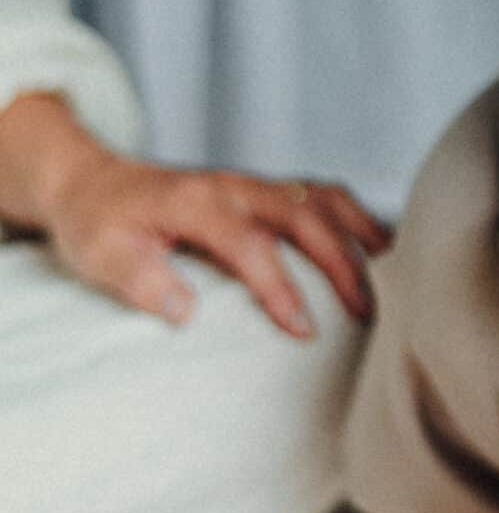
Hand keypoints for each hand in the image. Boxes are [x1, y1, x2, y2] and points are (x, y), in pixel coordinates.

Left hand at [34, 119, 388, 334]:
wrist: (92, 182)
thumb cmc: (99, 224)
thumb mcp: (101, 257)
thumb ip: (142, 281)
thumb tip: (187, 312)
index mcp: (196, 201)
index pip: (250, 244)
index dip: (280, 287)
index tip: (304, 330)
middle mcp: (233, 185)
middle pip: (304, 215)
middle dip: (340, 263)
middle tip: (366, 312)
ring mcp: (252, 183)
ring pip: (321, 196)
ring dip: (358, 231)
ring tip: (391, 271)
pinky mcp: (262, 189)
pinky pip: (319, 194)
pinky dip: (352, 217)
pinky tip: (374, 246)